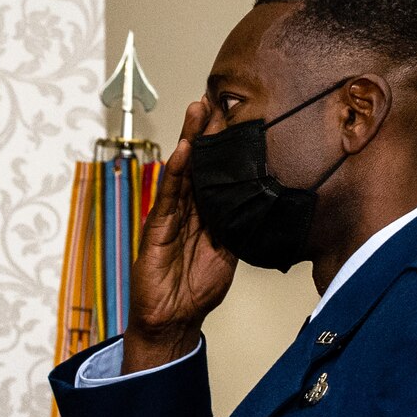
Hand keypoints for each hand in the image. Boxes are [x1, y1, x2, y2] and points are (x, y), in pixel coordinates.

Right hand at [122, 97, 236, 371]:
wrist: (173, 320)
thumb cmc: (196, 290)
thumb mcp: (228, 253)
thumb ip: (238, 227)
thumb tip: (261, 205)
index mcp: (204, 213)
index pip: (215, 171)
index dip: (223, 144)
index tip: (235, 114)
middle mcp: (185, 209)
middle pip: (197, 162)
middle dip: (204, 129)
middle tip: (215, 96)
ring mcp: (169, 217)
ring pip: (182, 171)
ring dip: (189, 139)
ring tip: (198, 109)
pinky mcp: (155, 230)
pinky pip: (168, 197)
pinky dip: (175, 173)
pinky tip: (183, 151)